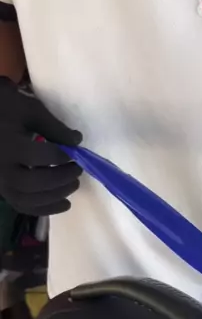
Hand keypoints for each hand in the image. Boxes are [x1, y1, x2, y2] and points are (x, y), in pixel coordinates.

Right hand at [0, 77, 82, 214]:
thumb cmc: (7, 109)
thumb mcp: (30, 109)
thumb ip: (54, 127)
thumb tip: (77, 141)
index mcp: (8, 145)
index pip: (38, 156)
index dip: (60, 156)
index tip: (74, 152)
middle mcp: (2, 168)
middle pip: (33, 183)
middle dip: (60, 179)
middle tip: (77, 170)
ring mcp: (0, 182)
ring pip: (28, 199)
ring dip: (56, 196)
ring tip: (73, 184)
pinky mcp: (3, 190)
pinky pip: (23, 206)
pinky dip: (45, 209)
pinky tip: (64, 203)